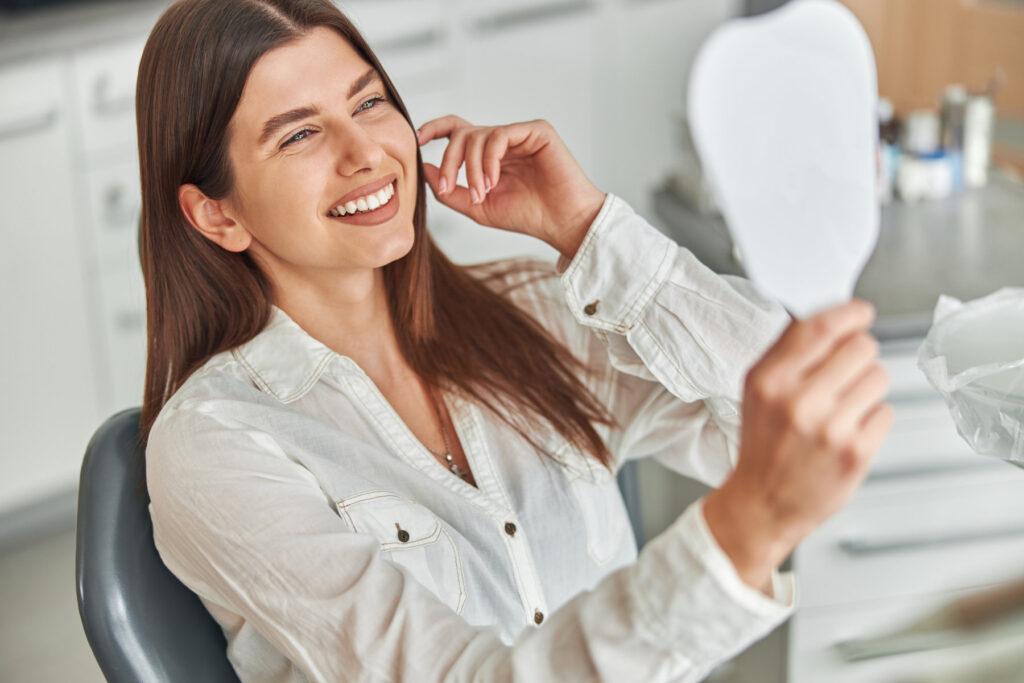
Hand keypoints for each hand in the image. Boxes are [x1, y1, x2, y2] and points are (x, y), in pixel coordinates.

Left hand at [416, 116, 605, 258]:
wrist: (562, 223)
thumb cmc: (527, 217)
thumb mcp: (478, 208)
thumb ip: (449, 190)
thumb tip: (424, 168)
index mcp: (490, 155)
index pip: (459, 130)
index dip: (436, 128)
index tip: (418, 139)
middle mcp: (504, 141)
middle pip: (463, 133)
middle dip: (450, 160)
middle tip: (448, 186)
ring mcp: (521, 134)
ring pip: (479, 135)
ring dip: (472, 167)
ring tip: (481, 193)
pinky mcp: (537, 131)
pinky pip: (500, 134)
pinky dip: (489, 159)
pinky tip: (493, 180)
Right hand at [703, 299, 892, 591]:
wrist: (761, 504)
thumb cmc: (762, 445)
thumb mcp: (756, 392)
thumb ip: (788, 354)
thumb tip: (832, 319)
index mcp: (769, 381)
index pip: (820, 328)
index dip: (849, 313)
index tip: (861, 312)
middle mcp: (797, 401)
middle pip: (861, 347)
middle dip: (860, 355)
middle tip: (847, 374)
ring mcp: (829, 428)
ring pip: (879, 377)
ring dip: (868, 387)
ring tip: (845, 407)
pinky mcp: (856, 453)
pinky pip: (886, 412)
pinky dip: (872, 420)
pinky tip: (848, 433)